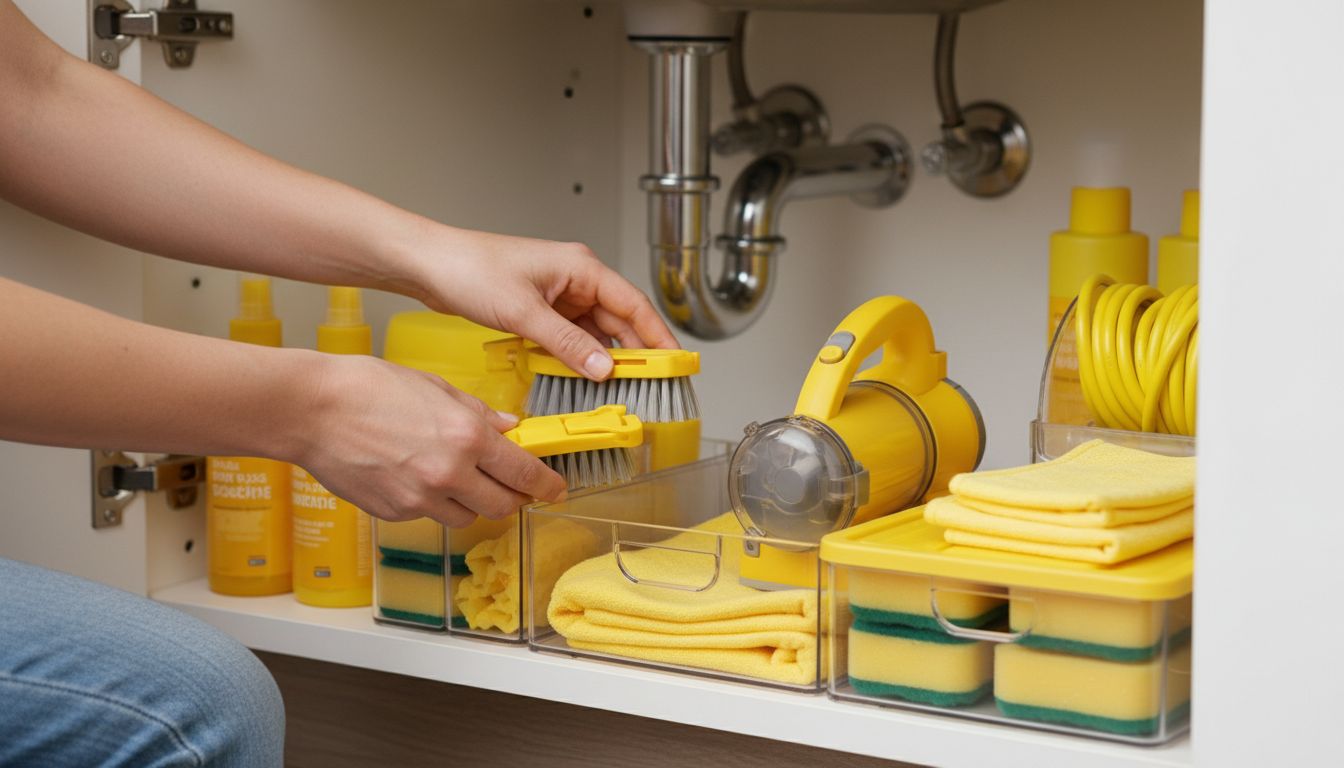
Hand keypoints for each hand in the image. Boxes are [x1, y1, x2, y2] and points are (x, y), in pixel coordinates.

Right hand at [294, 354, 565, 526]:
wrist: (310, 409)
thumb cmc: (366, 387)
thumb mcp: (435, 387)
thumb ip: (477, 413)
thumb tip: (508, 428)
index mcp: (467, 436)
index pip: (524, 473)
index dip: (546, 485)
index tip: (556, 489)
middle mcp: (449, 472)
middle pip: (503, 506)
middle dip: (512, 498)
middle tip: (511, 487)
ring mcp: (421, 498)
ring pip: (467, 516)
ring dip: (471, 502)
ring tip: (453, 476)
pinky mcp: (395, 512)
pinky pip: (429, 515)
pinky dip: (432, 502)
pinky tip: (414, 476)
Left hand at [406, 226, 678, 378]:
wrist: (429, 264)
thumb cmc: (471, 269)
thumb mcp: (523, 312)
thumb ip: (566, 344)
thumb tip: (603, 369)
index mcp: (581, 268)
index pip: (634, 304)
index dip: (658, 335)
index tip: (676, 361)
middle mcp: (576, 279)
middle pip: (619, 320)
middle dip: (635, 353)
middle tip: (652, 386)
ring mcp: (558, 295)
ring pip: (595, 332)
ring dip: (605, 358)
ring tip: (620, 390)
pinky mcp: (541, 309)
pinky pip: (571, 337)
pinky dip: (578, 358)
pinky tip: (582, 379)